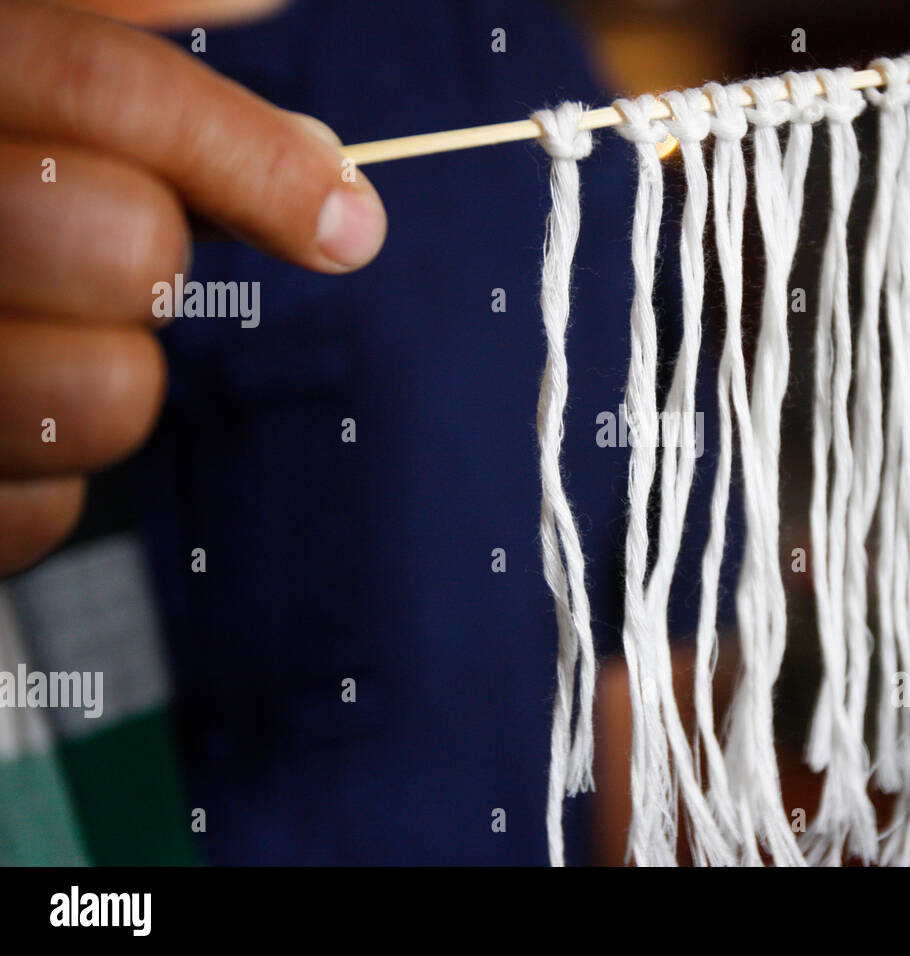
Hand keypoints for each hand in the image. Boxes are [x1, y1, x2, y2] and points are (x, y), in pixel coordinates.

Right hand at [0, 0, 386, 573]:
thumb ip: (108, 12)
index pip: (101, 87)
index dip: (250, 154)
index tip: (345, 214)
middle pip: (121, 243)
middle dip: (154, 249)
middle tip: (114, 248)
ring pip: (111, 396)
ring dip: (113, 371)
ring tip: (37, 334)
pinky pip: (45, 512)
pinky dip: (49, 475)